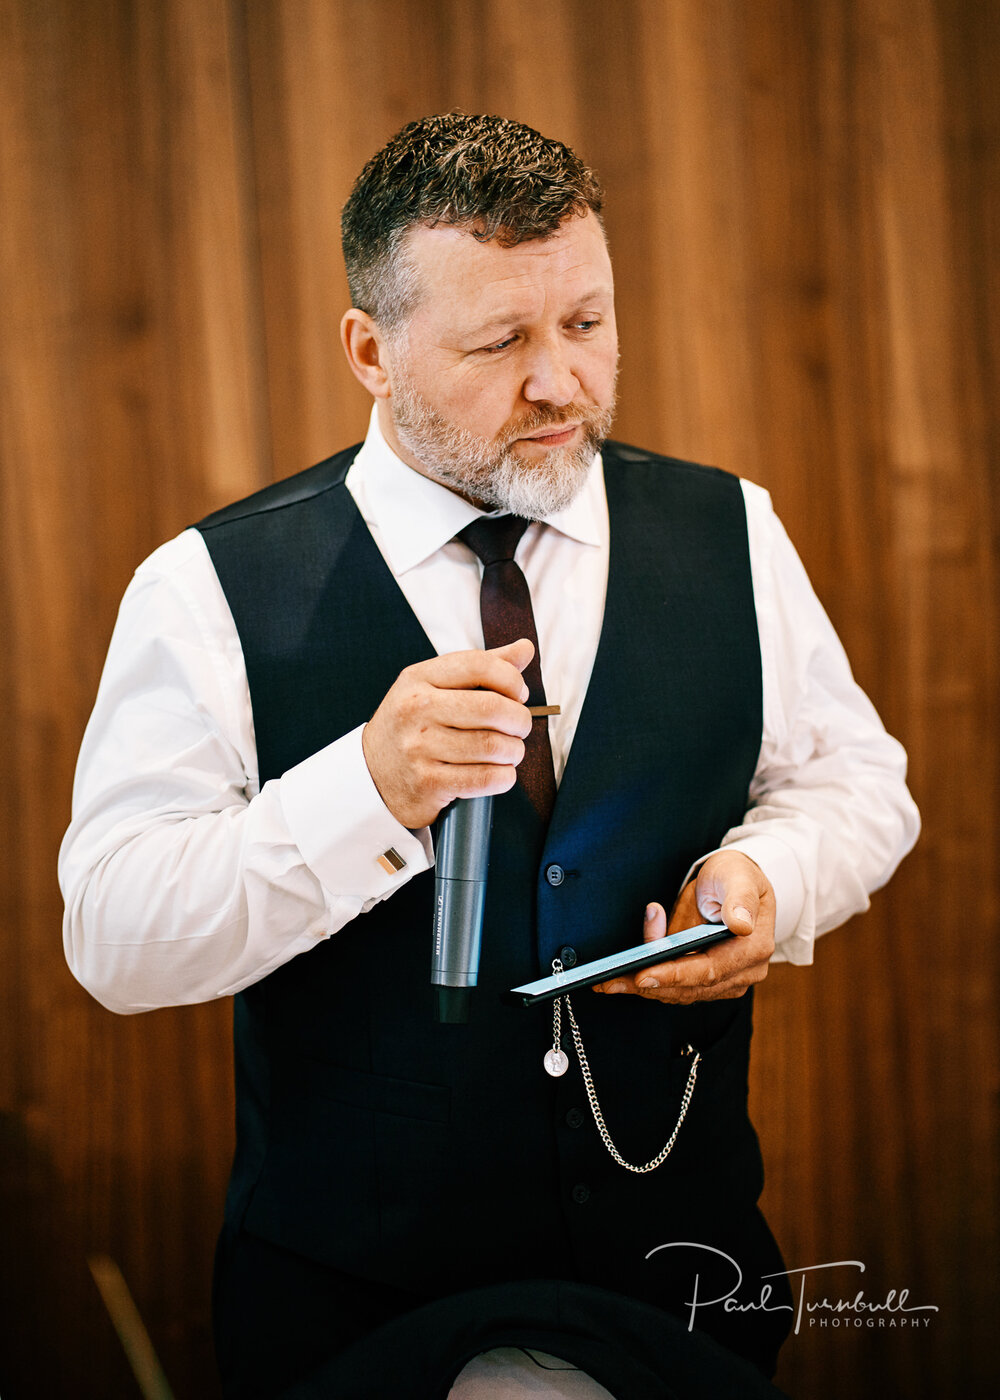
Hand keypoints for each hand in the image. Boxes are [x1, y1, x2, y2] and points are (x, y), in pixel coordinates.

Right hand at [362, 639, 534, 827]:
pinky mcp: (428, 783)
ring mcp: (419, 748)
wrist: (374, 775)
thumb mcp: (434, 687)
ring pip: (493, 745)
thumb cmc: (413, 726)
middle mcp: (415, 710)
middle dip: (520, 719)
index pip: (478, 665)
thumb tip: (525, 648)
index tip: (518, 694)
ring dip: (514, 751)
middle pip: (492, 708)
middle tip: (520, 727)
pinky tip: (501, 773)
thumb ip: (481, 669)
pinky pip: (485, 779)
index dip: (511, 679)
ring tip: (510, 751)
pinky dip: (505, 777)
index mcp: (419, 678)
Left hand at [593, 850, 775, 1003]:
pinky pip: (679, 988)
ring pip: (682, 993)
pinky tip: (625, 975)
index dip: (675, 975)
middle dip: (651, 985)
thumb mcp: (738, 876)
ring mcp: (729, 980)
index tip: (643, 975)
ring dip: (645, 988)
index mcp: (754, 948)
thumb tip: (741, 925)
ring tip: (611, 980)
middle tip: (612, 982)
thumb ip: (740, 899)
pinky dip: (653, 982)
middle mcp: (745, 972)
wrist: (736, 884)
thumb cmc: (736, 876)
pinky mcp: (711, 982)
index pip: (710, 970)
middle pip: (692, 988)